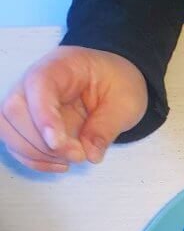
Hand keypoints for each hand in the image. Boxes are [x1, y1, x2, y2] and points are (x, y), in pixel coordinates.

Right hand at [0, 46, 146, 171]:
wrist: (116, 80)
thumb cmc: (119, 84)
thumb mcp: (126, 103)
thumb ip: (107, 127)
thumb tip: (89, 154)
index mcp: (63, 66)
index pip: (39, 84)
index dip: (42, 116)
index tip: (58, 143)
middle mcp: (36, 81)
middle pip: (14, 108)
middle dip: (40, 141)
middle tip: (77, 155)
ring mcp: (29, 101)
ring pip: (8, 127)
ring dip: (35, 152)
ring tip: (71, 159)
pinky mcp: (30, 121)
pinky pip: (16, 142)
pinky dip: (34, 159)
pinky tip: (61, 164)